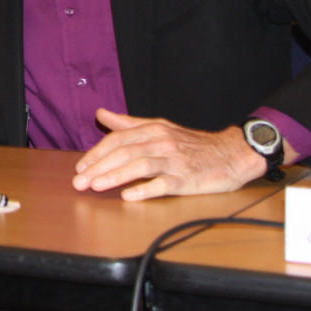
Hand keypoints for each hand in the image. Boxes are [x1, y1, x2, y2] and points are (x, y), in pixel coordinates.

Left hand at [72, 109, 267, 200]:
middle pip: (124, 152)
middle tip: (79, 182)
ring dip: (115, 177)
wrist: (231, 154)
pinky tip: (129, 196)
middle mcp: (161, 142)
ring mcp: (175, 161)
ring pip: (140, 166)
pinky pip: (164, 184)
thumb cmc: (192, 144)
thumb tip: (101, 114)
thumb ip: (128, 123)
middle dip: (98, 167)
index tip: (80, 167)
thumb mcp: (160, 128)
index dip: (96, 153)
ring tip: (96, 186)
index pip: (118, 139)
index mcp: (153, 129)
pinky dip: (145, 190)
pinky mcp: (187, 179)